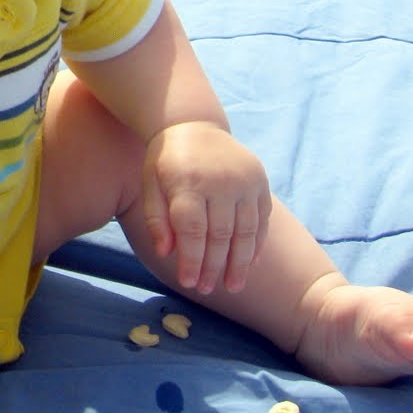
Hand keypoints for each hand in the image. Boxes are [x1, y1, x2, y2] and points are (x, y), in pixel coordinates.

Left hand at [141, 120, 271, 294]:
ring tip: (232, 286)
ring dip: (240, 263)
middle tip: (208, 289)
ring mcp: (244, 180)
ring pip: (246, 231)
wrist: (193, 124)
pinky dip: (256, 243)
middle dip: (214, 267)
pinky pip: (261, 218)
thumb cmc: (166, 160)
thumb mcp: (150, 184)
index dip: (191, 260)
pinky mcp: (260, 180)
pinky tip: (249, 263)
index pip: (192, 230)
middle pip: (220, 234)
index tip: (189, 282)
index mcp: (188, 182)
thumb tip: (166, 253)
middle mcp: (220, 181)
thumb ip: (156, 219)